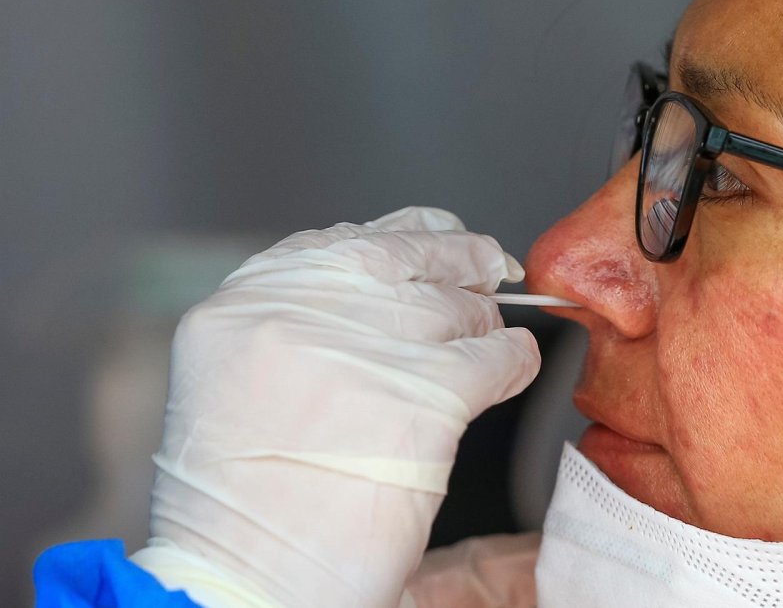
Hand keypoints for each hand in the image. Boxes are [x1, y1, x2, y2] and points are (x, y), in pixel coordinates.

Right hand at [130, 207, 541, 607]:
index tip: (438, 241)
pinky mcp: (427, 395)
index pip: (342, 240)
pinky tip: (513, 369)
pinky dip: (515, 360)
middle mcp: (299, 310)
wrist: (248, 584)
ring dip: (481, 325)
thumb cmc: (243, 508)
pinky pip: (498, 353)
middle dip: (456, 264)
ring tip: (485, 346)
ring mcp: (365, 346)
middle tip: (486, 271)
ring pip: (456, 306)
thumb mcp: (237, 384)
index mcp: (243, 304)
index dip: (405, 239)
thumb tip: (388, 289)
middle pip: (405, 261)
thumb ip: (301, 323)